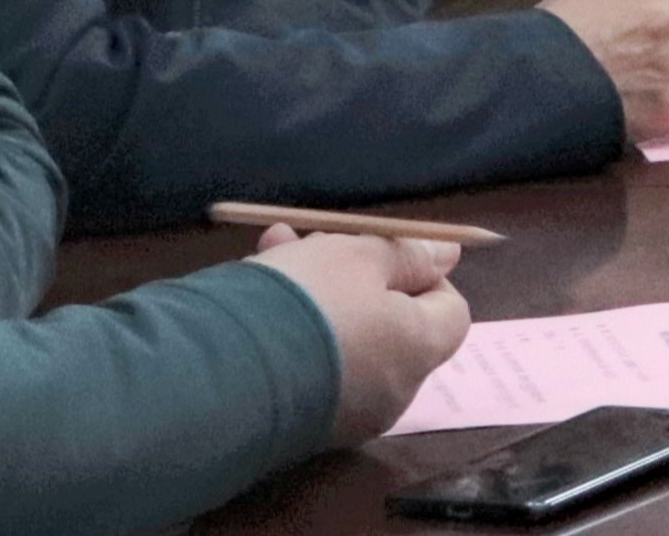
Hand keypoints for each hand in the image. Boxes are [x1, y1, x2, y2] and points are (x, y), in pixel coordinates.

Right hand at [250, 229, 469, 444]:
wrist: (218, 378)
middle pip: (391, 326)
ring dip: (316, 296)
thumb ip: (407, 255)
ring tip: (271, 251)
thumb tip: (450, 255)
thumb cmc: (304, 304)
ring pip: (344, 342)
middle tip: (313, 241)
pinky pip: (310, 370)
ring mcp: (343, 418)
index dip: (423, 275)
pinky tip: (251, 296)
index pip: (451, 312)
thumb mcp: (356, 257)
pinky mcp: (296, 429)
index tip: (383, 252)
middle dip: (356, 276)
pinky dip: (293, 334)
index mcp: (418, 353)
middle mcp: (391, 394)